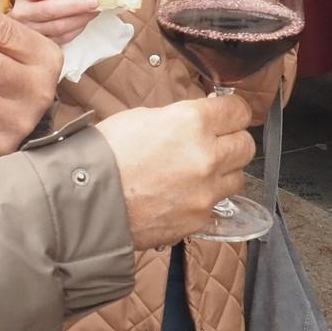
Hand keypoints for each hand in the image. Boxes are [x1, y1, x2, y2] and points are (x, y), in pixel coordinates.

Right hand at [11, 0, 100, 46]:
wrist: (26, 22)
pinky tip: (85, 21)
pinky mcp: (40, 45)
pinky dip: (77, 29)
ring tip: (94, 10)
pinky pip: (62, 38)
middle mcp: (22, 13)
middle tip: (94, 1)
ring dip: (80, 18)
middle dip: (74, 5)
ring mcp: (30, 31)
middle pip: (49, 10)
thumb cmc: (42, 0)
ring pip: (58, 27)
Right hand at [100, 95, 257, 249]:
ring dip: (223, 172)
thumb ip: (179, 119)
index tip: (228, 113)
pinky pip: (216, 205)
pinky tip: (183, 194)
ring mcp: (206, 192)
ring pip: (237, 178)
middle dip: (232, 140)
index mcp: (192, 123)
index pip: (238, 111)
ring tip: (198, 171)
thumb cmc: (105, 155)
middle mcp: (206, 157)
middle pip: (246, 145)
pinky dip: (204, 199)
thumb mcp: (141, 118)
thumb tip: (198, 120)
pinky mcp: (199, 220)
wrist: (86, 202)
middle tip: (216, 141)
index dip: (233, 110)